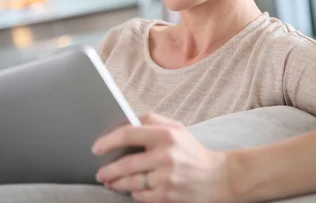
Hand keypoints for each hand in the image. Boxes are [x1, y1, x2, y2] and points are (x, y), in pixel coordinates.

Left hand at [92, 113, 232, 202]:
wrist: (219, 178)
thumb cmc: (192, 151)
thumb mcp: (176, 128)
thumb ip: (150, 121)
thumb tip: (123, 123)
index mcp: (166, 134)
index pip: (129, 134)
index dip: (108, 141)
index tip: (96, 148)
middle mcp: (166, 156)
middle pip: (126, 164)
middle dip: (108, 170)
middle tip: (100, 173)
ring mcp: (167, 178)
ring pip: (131, 182)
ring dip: (116, 183)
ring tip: (110, 182)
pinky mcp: (168, 196)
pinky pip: (141, 196)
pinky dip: (134, 193)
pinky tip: (133, 190)